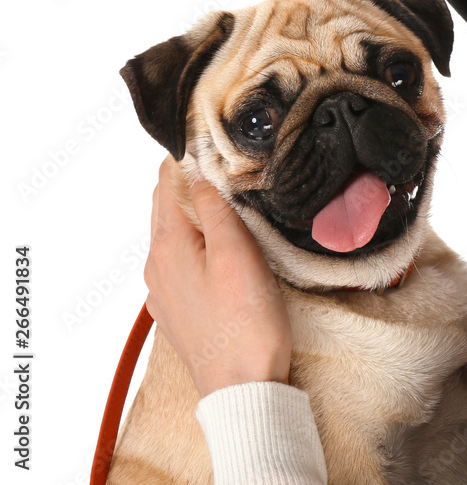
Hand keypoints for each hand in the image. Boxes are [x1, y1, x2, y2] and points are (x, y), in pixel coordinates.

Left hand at [143, 155, 291, 396]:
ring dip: (192, 218)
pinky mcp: (178, 314)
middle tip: (214, 164)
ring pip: (173, 241)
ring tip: (220, 202)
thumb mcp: (237, 255)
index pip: (164, 188)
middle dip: (185, 187)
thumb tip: (198, 177)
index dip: (179, 161)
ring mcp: (165, 294)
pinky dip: (195, 247)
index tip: (198, 140)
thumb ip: (216, 211)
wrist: (243, 388)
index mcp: (168, 247)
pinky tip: (217, 250)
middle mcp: (157, 268)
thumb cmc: (246, 323)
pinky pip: (181, 267)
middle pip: (165, 213)